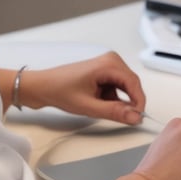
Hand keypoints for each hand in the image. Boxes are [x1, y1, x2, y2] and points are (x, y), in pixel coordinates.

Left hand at [17, 51, 146, 124]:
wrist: (42, 86)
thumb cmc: (59, 90)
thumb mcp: (88, 106)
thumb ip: (114, 112)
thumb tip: (134, 116)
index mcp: (108, 64)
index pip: (134, 83)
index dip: (138, 102)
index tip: (138, 117)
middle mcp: (110, 60)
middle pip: (131, 84)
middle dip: (128, 102)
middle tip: (123, 118)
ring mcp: (107, 65)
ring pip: (125, 87)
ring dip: (118, 100)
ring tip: (99, 106)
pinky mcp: (104, 71)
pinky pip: (117, 87)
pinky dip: (112, 98)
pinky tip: (97, 102)